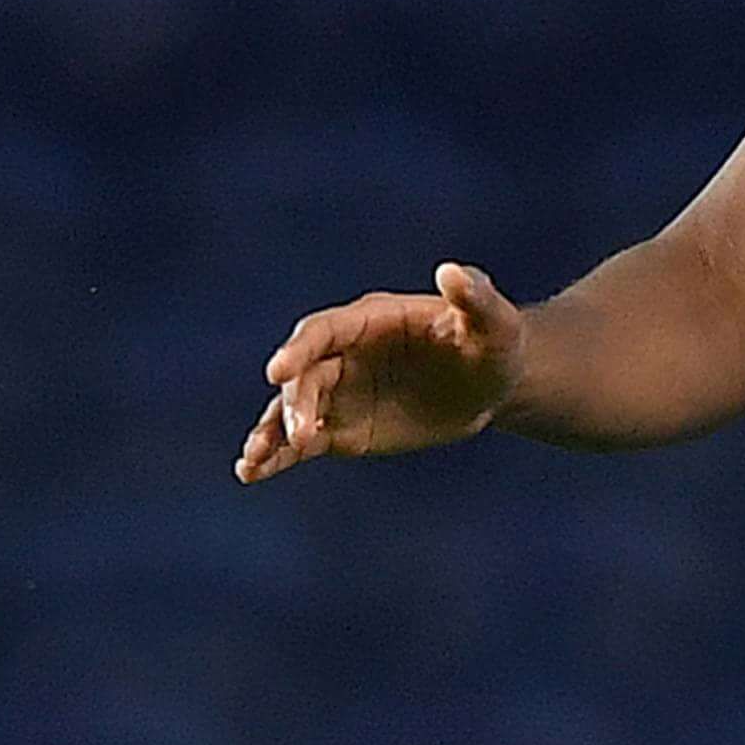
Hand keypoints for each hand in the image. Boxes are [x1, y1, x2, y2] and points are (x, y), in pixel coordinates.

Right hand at [235, 263, 526, 481]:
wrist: (491, 383)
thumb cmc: (492, 343)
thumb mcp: (493, 322)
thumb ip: (473, 297)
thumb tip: (452, 271)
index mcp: (369, 319)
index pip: (323, 331)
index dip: (299, 349)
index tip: (278, 371)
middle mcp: (344, 354)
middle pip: (306, 376)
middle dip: (297, 403)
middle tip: (303, 433)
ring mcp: (338, 393)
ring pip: (291, 410)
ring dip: (269, 433)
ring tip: (251, 463)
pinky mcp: (340, 429)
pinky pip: (300, 442)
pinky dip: (275, 456)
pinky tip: (252, 473)